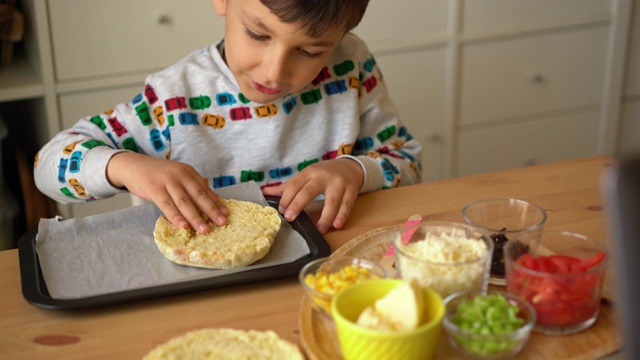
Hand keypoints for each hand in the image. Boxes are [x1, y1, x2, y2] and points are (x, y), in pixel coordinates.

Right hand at [106, 152, 227, 232]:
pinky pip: (167, 205)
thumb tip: (208, 203)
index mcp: (188, 172)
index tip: (226, 214)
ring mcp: (167, 181)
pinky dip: (176, 217)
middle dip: (211, 211)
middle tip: (221, 223)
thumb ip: (190, 187)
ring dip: (195, 217)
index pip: (206, 189)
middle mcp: (181, 175)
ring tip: (204, 230)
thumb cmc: (157, 175)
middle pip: (199, 195)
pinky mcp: (154, 189)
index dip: (216, 202)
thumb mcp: (176, 177)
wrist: (133, 166)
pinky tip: (183, 226)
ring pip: (184, 202)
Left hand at [262, 158, 363, 233]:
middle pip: (309, 191)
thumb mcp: (307, 175)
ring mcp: (339, 183)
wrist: (349, 166)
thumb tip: (264, 192)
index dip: (286, 198)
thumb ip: (288, 186)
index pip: (295, 185)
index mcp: (310, 172)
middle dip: (298, 205)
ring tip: (320, 229)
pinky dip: (342, 215)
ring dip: (325, 216)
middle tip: (290, 218)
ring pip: (332, 201)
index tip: (281, 211)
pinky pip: (347, 204)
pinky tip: (336, 225)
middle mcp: (323, 176)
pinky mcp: (351, 190)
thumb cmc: (324, 173)